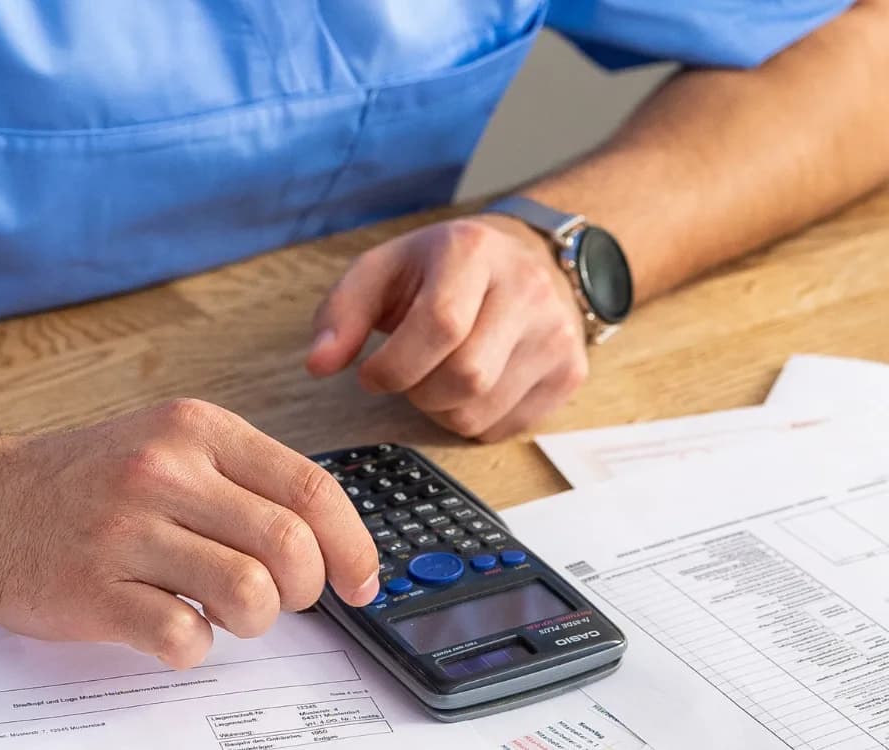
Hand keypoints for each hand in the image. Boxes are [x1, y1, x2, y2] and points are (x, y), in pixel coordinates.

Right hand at [0, 399, 379, 668]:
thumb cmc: (83, 482)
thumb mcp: (166, 446)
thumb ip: (243, 480)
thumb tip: (330, 542)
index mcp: (194, 429)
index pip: (310, 487)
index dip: (352, 546)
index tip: (361, 582)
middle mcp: (162, 470)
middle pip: (289, 545)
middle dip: (303, 590)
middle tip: (279, 599)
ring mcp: (125, 530)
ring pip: (248, 595)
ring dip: (249, 621)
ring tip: (216, 609)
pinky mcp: (92, 590)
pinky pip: (183, 638)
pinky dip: (191, 647)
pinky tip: (167, 625)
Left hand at [307, 215, 588, 441]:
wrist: (526, 258)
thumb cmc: (440, 269)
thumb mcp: (383, 270)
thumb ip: (342, 313)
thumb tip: (318, 365)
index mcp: (474, 252)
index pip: (441, 326)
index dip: (394, 366)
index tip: (371, 373)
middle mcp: (527, 289)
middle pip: (467, 377)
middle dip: (418, 392)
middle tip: (407, 376)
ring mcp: (557, 334)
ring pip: (483, 410)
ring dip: (442, 410)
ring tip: (439, 376)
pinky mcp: (571, 372)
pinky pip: (508, 427)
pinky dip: (476, 420)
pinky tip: (473, 386)